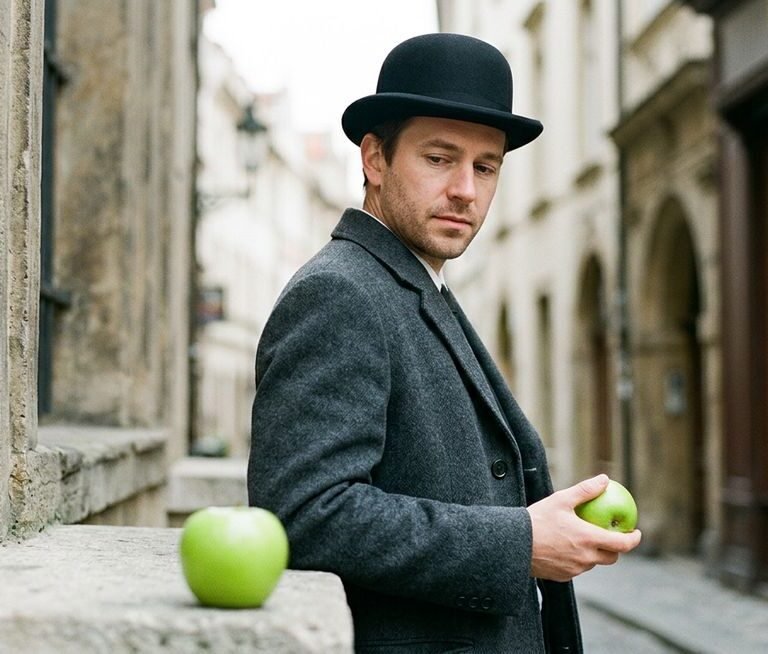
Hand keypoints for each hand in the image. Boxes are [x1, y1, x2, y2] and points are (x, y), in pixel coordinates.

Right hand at [527, 474, 641, 581]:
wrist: (514, 544)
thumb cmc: (537, 519)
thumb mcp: (561, 500)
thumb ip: (585, 490)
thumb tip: (604, 479)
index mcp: (589, 539)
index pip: (623, 544)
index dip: (633, 539)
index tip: (636, 532)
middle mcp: (586, 558)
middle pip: (611, 557)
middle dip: (616, 548)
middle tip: (612, 536)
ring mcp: (575, 569)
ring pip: (593, 563)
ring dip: (595, 553)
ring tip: (585, 539)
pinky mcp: (564, 576)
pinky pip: (577, 568)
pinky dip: (578, 559)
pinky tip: (566, 548)